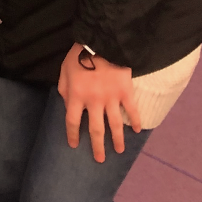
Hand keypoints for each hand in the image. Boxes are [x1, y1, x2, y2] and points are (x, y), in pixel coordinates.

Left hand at [57, 42, 140, 162]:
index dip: (72, 134)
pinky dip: (136, 121)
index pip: (72, 121)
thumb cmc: (79, 56)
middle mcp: (93, 101)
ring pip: (115, 124)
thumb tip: (66, 104)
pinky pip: (132, 110)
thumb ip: (64, 89)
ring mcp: (111, 98)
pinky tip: (138, 131)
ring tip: (119, 150)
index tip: (74, 145)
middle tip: (100, 159)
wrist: (102, 42)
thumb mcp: (64, 71)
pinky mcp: (126, 92)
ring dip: (117, 139)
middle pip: (95, 129)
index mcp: (76, 96)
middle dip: (97, 146)